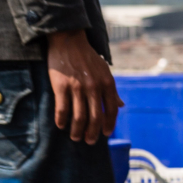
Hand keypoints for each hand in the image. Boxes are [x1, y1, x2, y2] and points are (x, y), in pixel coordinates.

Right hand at [44, 29, 119, 143]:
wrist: (68, 41)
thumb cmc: (87, 57)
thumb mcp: (105, 71)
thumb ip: (112, 90)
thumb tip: (121, 105)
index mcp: (108, 83)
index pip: (112, 110)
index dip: (109, 124)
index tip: (106, 134)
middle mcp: (95, 87)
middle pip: (96, 117)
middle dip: (93, 132)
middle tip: (89, 141)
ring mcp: (78, 87)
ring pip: (79, 116)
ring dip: (77, 130)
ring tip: (75, 137)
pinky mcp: (61, 86)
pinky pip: (62, 109)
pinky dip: (62, 120)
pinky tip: (61, 126)